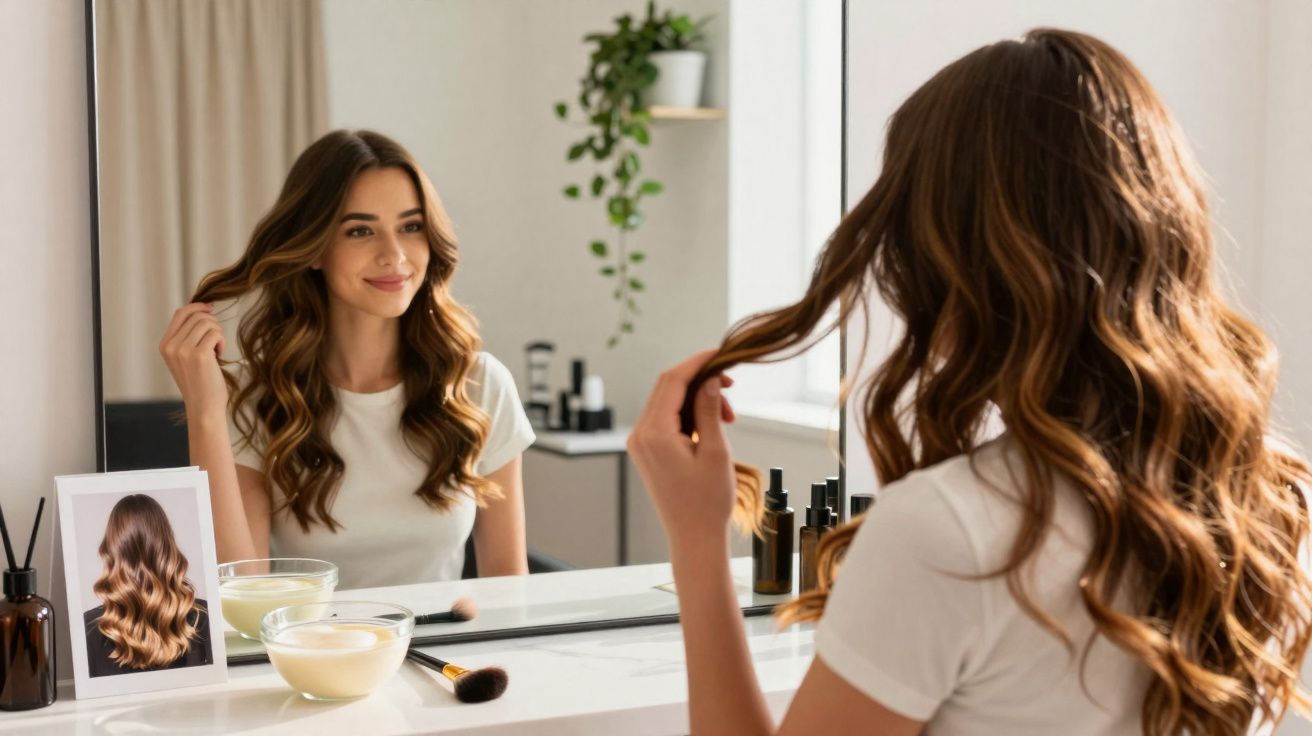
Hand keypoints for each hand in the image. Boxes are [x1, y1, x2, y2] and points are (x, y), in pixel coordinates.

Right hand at [159, 302, 228, 419]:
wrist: (204, 407)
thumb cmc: (200, 381)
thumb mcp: (186, 357)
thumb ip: (187, 336)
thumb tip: (202, 308)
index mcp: (165, 345)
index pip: (181, 312)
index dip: (198, 306)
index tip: (211, 309)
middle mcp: (171, 346)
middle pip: (196, 315)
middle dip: (212, 323)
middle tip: (216, 339)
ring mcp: (183, 350)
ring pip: (207, 322)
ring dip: (218, 333)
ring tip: (216, 349)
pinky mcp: (199, 355)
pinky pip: (216, 333)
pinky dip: (222, 342)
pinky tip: (219, 355)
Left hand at [627, 349, 737, 546]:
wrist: (694, 538)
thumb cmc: (707, 502)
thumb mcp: (715, 451)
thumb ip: (710, 410)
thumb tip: (710, 379)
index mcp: (654, 433)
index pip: (672, 381)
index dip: (698, 362)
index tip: (721, 354)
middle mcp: (640, 435)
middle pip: (667, 387)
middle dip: (700, 380)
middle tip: (731, 386)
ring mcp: (640, 443)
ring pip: (668, 402)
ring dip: (697, 399)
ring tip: (729, 417)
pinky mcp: (647, 450)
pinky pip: (666, 418)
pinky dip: (689, 414)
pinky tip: (712, 424)